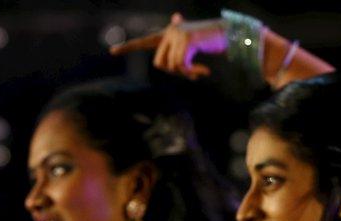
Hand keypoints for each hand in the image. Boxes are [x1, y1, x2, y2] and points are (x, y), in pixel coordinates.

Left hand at [110, 13, 227, 79]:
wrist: (229, 33)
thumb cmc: (211, 38)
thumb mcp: (194, 42)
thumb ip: (181, 44)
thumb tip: (176, 26)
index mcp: (168, 33)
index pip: (145, 41)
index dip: (128, 47)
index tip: (112, 52)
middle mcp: (169, 32)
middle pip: (160, 64)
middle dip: (175, 73)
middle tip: (191, 74)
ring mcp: (177, 35)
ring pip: (171, 67)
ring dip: (186, 74)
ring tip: (200, 73)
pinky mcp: (186, 40)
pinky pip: (182, 66)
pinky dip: (192, 72)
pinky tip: (205, 72)